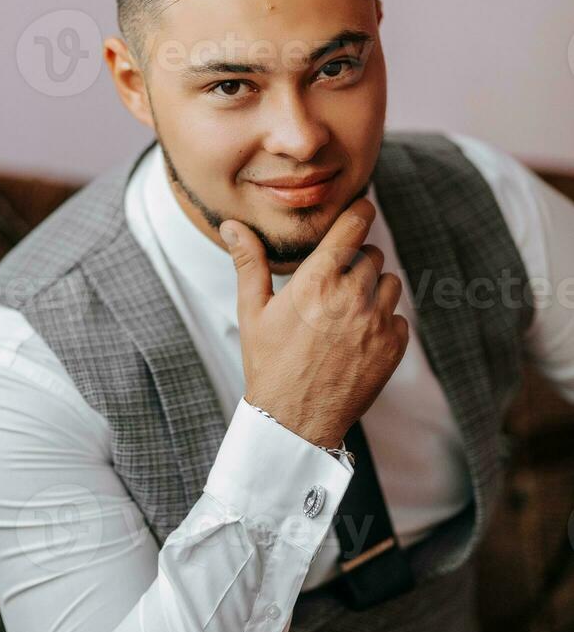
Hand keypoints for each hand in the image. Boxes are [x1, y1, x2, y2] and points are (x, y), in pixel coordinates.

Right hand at [219, 198, 408, 448]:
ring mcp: (377, 322)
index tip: (360, 211)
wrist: (294, 420)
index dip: (360, 212)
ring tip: (347, 313)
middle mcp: (352, 296)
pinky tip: (358, 340)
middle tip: (334, 286)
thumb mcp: (253, 312)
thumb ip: (249, 263)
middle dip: (357, 263)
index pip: (355, 224)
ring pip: (391, 283)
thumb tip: (231, 225)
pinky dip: (384, 323)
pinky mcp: (393, 346)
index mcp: (318, 280)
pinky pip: (399, 317)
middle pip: (372, 254)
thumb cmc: (269, 364)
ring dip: (374, 290)